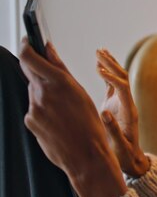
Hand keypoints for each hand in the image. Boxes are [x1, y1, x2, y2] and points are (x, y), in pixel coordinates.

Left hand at [18, 39, 126, 196]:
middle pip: (30, 73)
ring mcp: (34, 109)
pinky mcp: (31, 122)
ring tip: (64, 108)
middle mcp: (42, 94)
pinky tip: (59, 120)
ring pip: (35, 92)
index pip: (29, 57)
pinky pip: (35, 109)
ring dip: (45, 93)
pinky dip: (44, 110)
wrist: (86, 156)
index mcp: (58, 83)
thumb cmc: (90, 124)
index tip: (28, 40)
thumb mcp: (81, 93)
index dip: (26, 45)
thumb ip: (61, 70)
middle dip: (38, 69)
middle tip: (50, 72)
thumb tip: (48, 49)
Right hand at [96, 48, 149, 176]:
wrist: (132, 159)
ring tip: (99, 51)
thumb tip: (104, 113)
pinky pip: (113, 84)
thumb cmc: (125, 155)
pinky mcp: (117, 104)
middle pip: (123, 78)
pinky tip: (98, 64)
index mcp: (129, 112)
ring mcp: (123, 102)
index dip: (111, 78)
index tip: (98, 69)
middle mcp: (128, 103)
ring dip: (110, 64)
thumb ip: (112, 130)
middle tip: (98, 52)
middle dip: (111, 64)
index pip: (122, 88)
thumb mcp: (119, 146)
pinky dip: (106, 73)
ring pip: (119, 78)